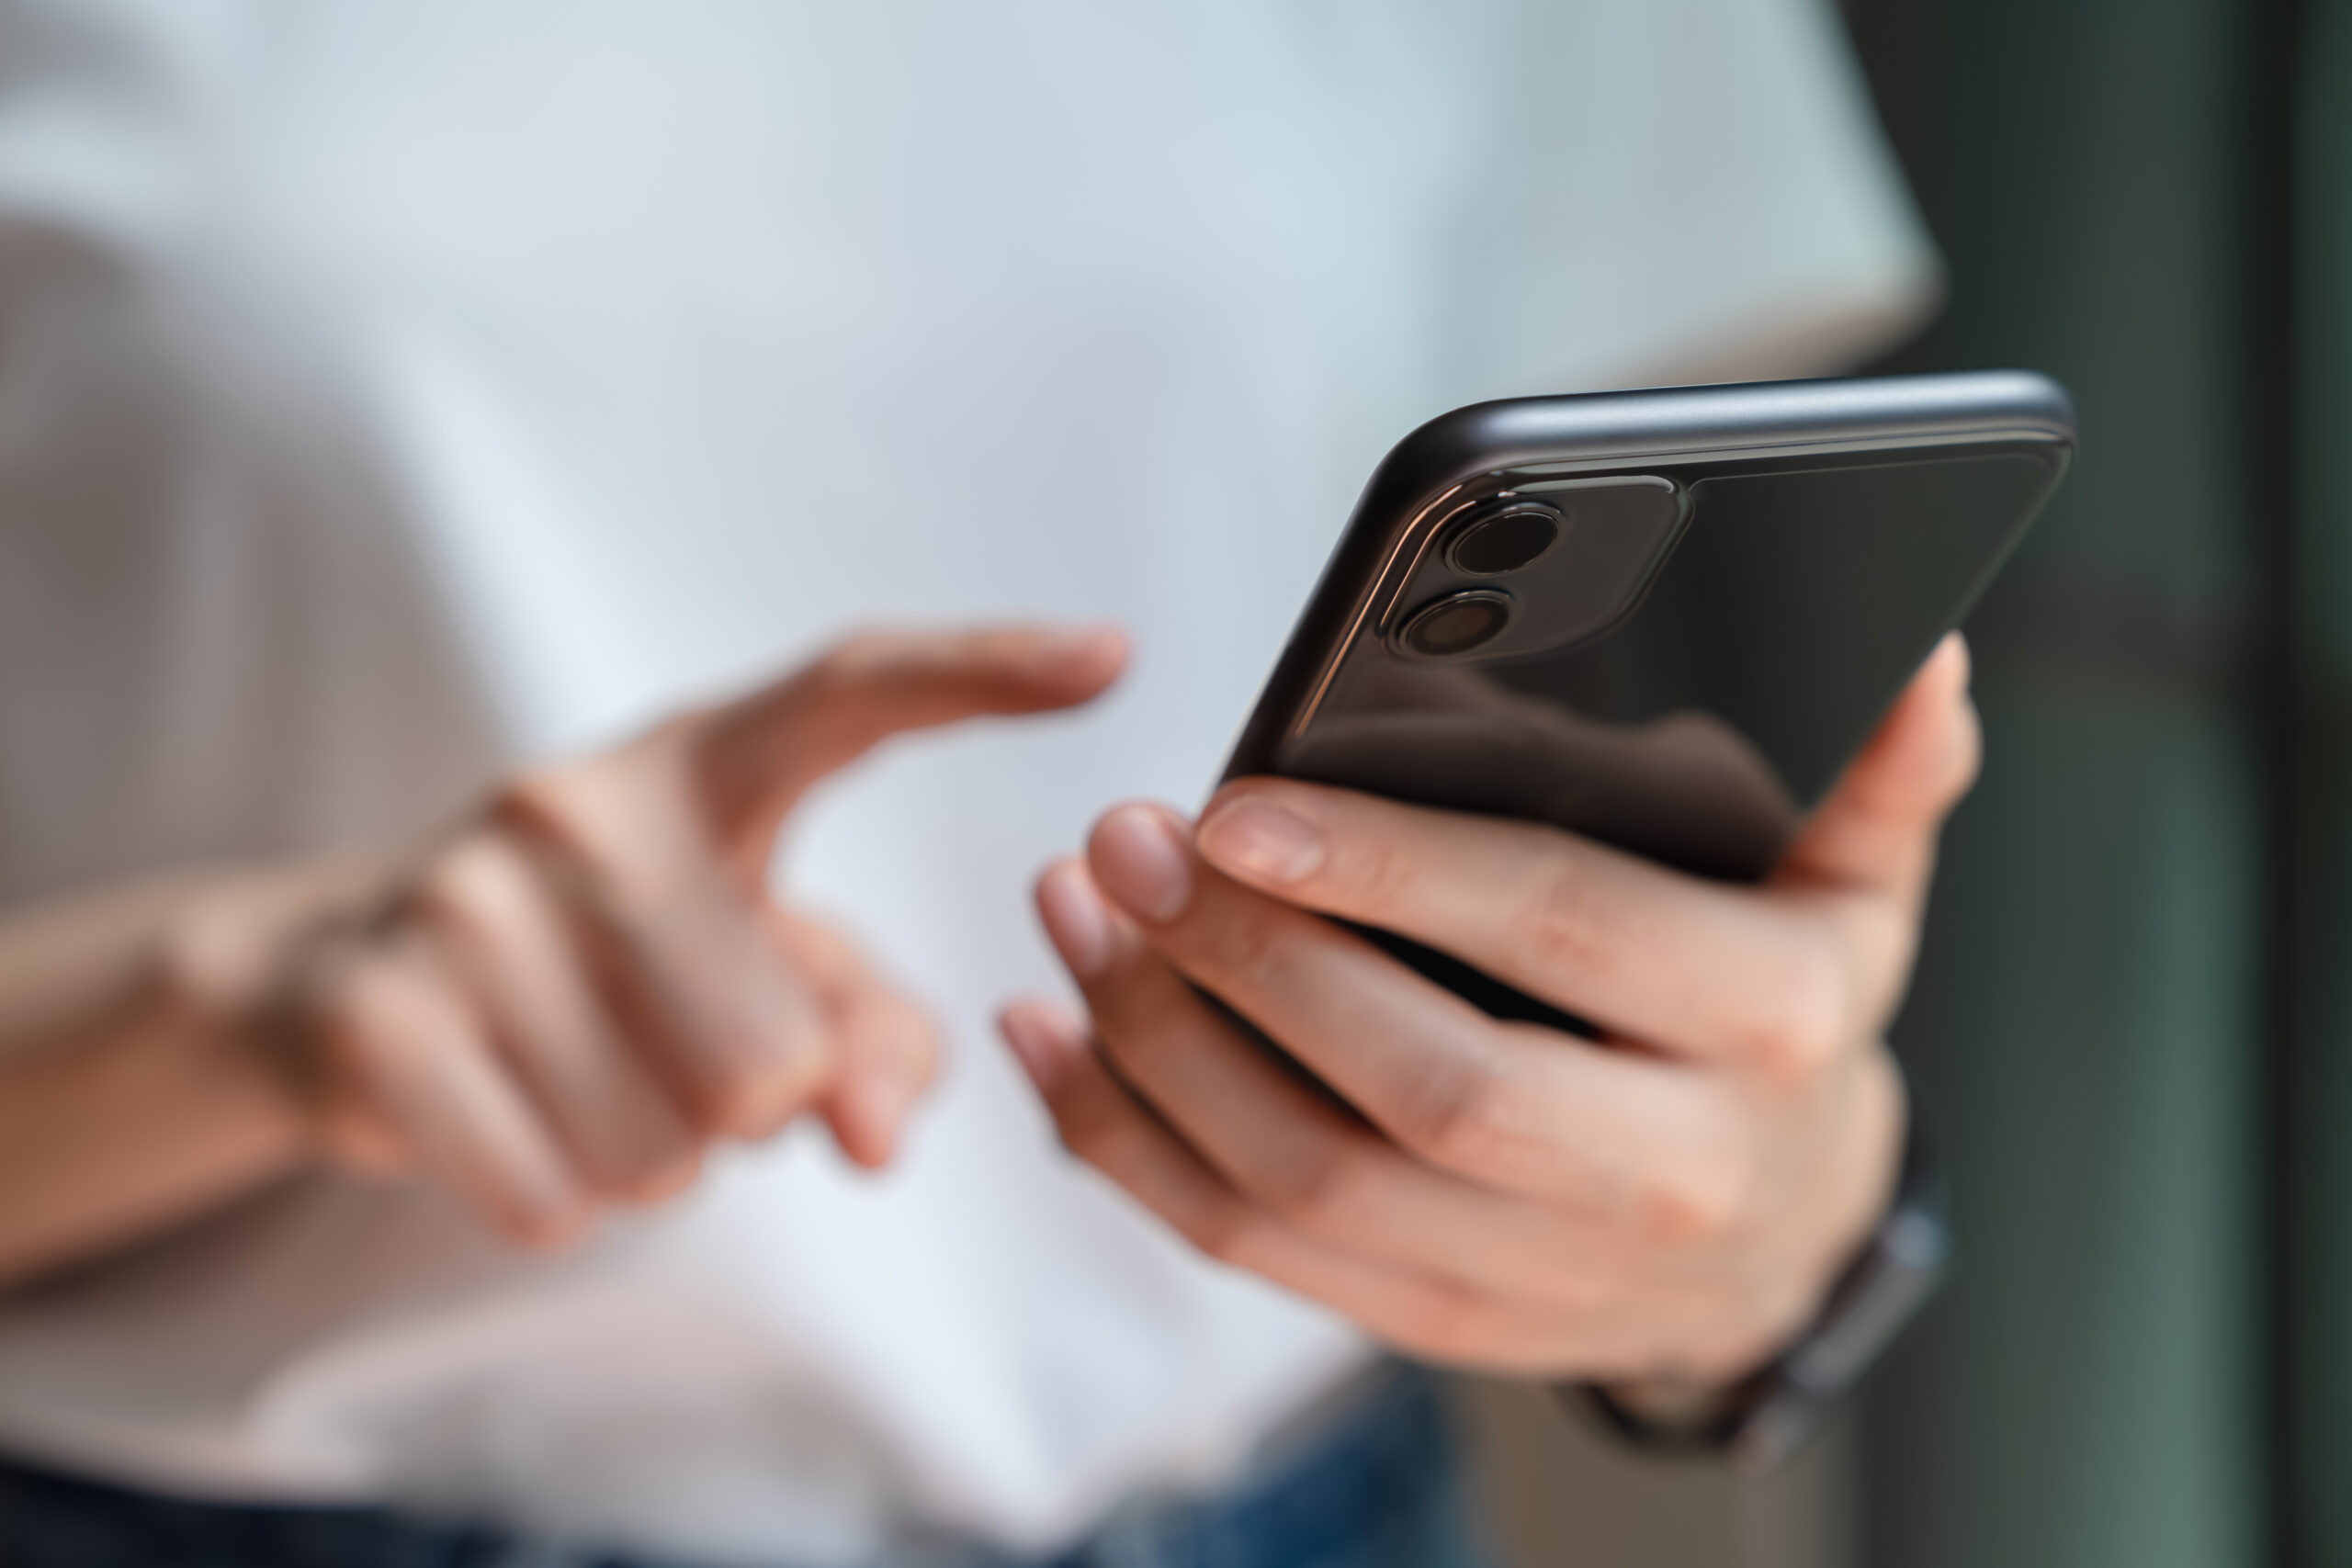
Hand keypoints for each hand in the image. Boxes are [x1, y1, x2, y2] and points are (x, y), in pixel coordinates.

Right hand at [253, 625, 1124, 1246]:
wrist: (347, 986)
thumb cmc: (615, 970)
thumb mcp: (759, 971)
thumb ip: (870, 1036)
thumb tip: (875, 1128)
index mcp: (705, 764)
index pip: (852, 690)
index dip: (983, 672)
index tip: (1115, 657)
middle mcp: (582, 802)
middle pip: (770, 1057)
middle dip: (752, 1106)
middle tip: (676, 1051)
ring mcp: (466, 898)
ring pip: (667, 1147)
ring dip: (657, 1161)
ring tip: (593, 1077)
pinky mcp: (379, 1011)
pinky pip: (553, 1194)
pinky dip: (560, 1199)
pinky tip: (520, 1120)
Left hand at [1002, 636, 1976, 1382]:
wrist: (1777, 1235)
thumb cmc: (1781, 1012)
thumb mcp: (1858, 891)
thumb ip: (1880, 778)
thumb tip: (1923, 653)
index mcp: (1767, 1025)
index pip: (1559, 929)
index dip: (1390, 870)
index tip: (1235, 804)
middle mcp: (1661, 1170)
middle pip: (1416, 1081)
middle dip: (1245, 960)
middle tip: (1121, 843)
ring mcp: (1544, 1273)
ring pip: (1311, 1180)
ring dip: (1159, 1047)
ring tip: (1072, 912)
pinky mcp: (1440, 1319)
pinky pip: (1261, 1249)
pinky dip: (1134, 1150)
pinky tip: (1054, 1044)